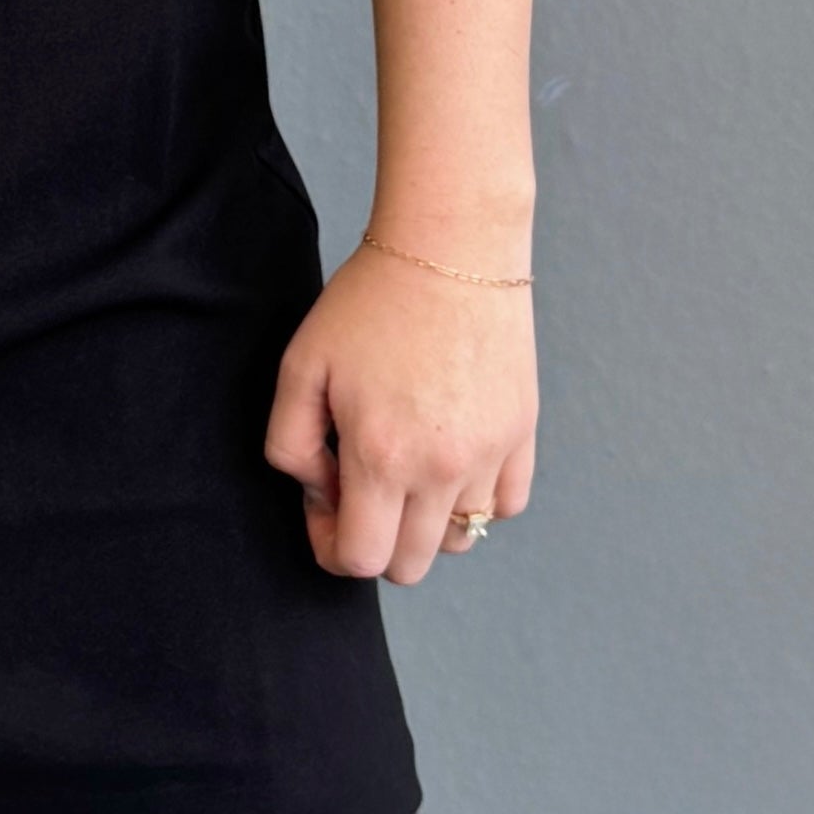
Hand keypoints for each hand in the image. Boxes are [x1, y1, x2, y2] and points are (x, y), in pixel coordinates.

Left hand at [263, 245, 535, 586]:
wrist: (453, 247)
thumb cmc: (369, 302)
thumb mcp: (300, 368)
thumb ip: (290, 445)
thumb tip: (320, 491)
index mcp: (382, 456)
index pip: (361, 560)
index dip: (331, 547)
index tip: (324, 503)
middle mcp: (442, 468)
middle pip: (410, 566)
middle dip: (375, 541)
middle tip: (359, 483)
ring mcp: (490, 454)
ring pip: (459, 540)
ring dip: (425, 522)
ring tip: (406, 467)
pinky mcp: (523, 433)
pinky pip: (504, 506)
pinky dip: (476, 499)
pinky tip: (449, 457)